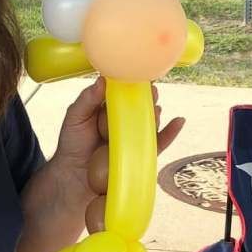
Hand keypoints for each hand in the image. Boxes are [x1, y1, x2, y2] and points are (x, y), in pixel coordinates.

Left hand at [53, 77, 183, 202]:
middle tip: (151, 91)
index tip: (139, 74)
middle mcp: (124, 120)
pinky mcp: (141, 154)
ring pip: (150, 122)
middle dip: (148, 97)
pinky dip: (171, 133)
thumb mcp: (74, 117)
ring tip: (156, 108)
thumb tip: (102, 80)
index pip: (124, 92)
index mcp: (109, 108)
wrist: (74, 177)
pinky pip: (159, 143)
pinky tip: (178, 122)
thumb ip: (86, 100)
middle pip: (141, 105)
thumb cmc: (73, 144)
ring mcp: (133, 137)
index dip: (133, 83)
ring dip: (156, 113)